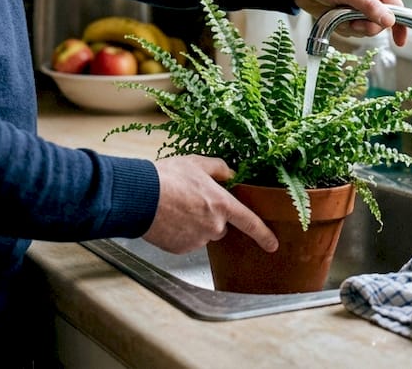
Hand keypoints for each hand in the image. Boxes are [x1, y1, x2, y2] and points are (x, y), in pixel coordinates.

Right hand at [142, 155, 278, 254]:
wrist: (139, 197)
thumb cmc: (166, 178)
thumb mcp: (196, 163)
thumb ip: (219, 168)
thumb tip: (231, 173)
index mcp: (222, 205)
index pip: (250, 222)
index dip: (264, 234)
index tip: (272, 245)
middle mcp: (214, 226)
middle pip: (220, 226)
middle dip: (210, 216)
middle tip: (190, 201)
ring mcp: (197, 240)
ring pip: (202, 234)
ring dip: (194, 224)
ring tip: (175, 208)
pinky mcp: (181, 249)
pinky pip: (186, 242)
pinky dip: (180, 233)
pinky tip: (168, 219)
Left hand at [291, 0, 407, 45]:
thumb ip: (368, 6)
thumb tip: (390, 21)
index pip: (396, 6)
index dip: (399, 24)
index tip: (399, 41)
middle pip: (380, 23)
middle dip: (366, 26)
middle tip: (353, 22)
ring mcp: (357, 8)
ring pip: (364, 29)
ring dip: (351, 27)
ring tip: (338, 15)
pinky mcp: (345, 16)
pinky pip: (351, 31)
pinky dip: (342, 28)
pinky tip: (333, 17)